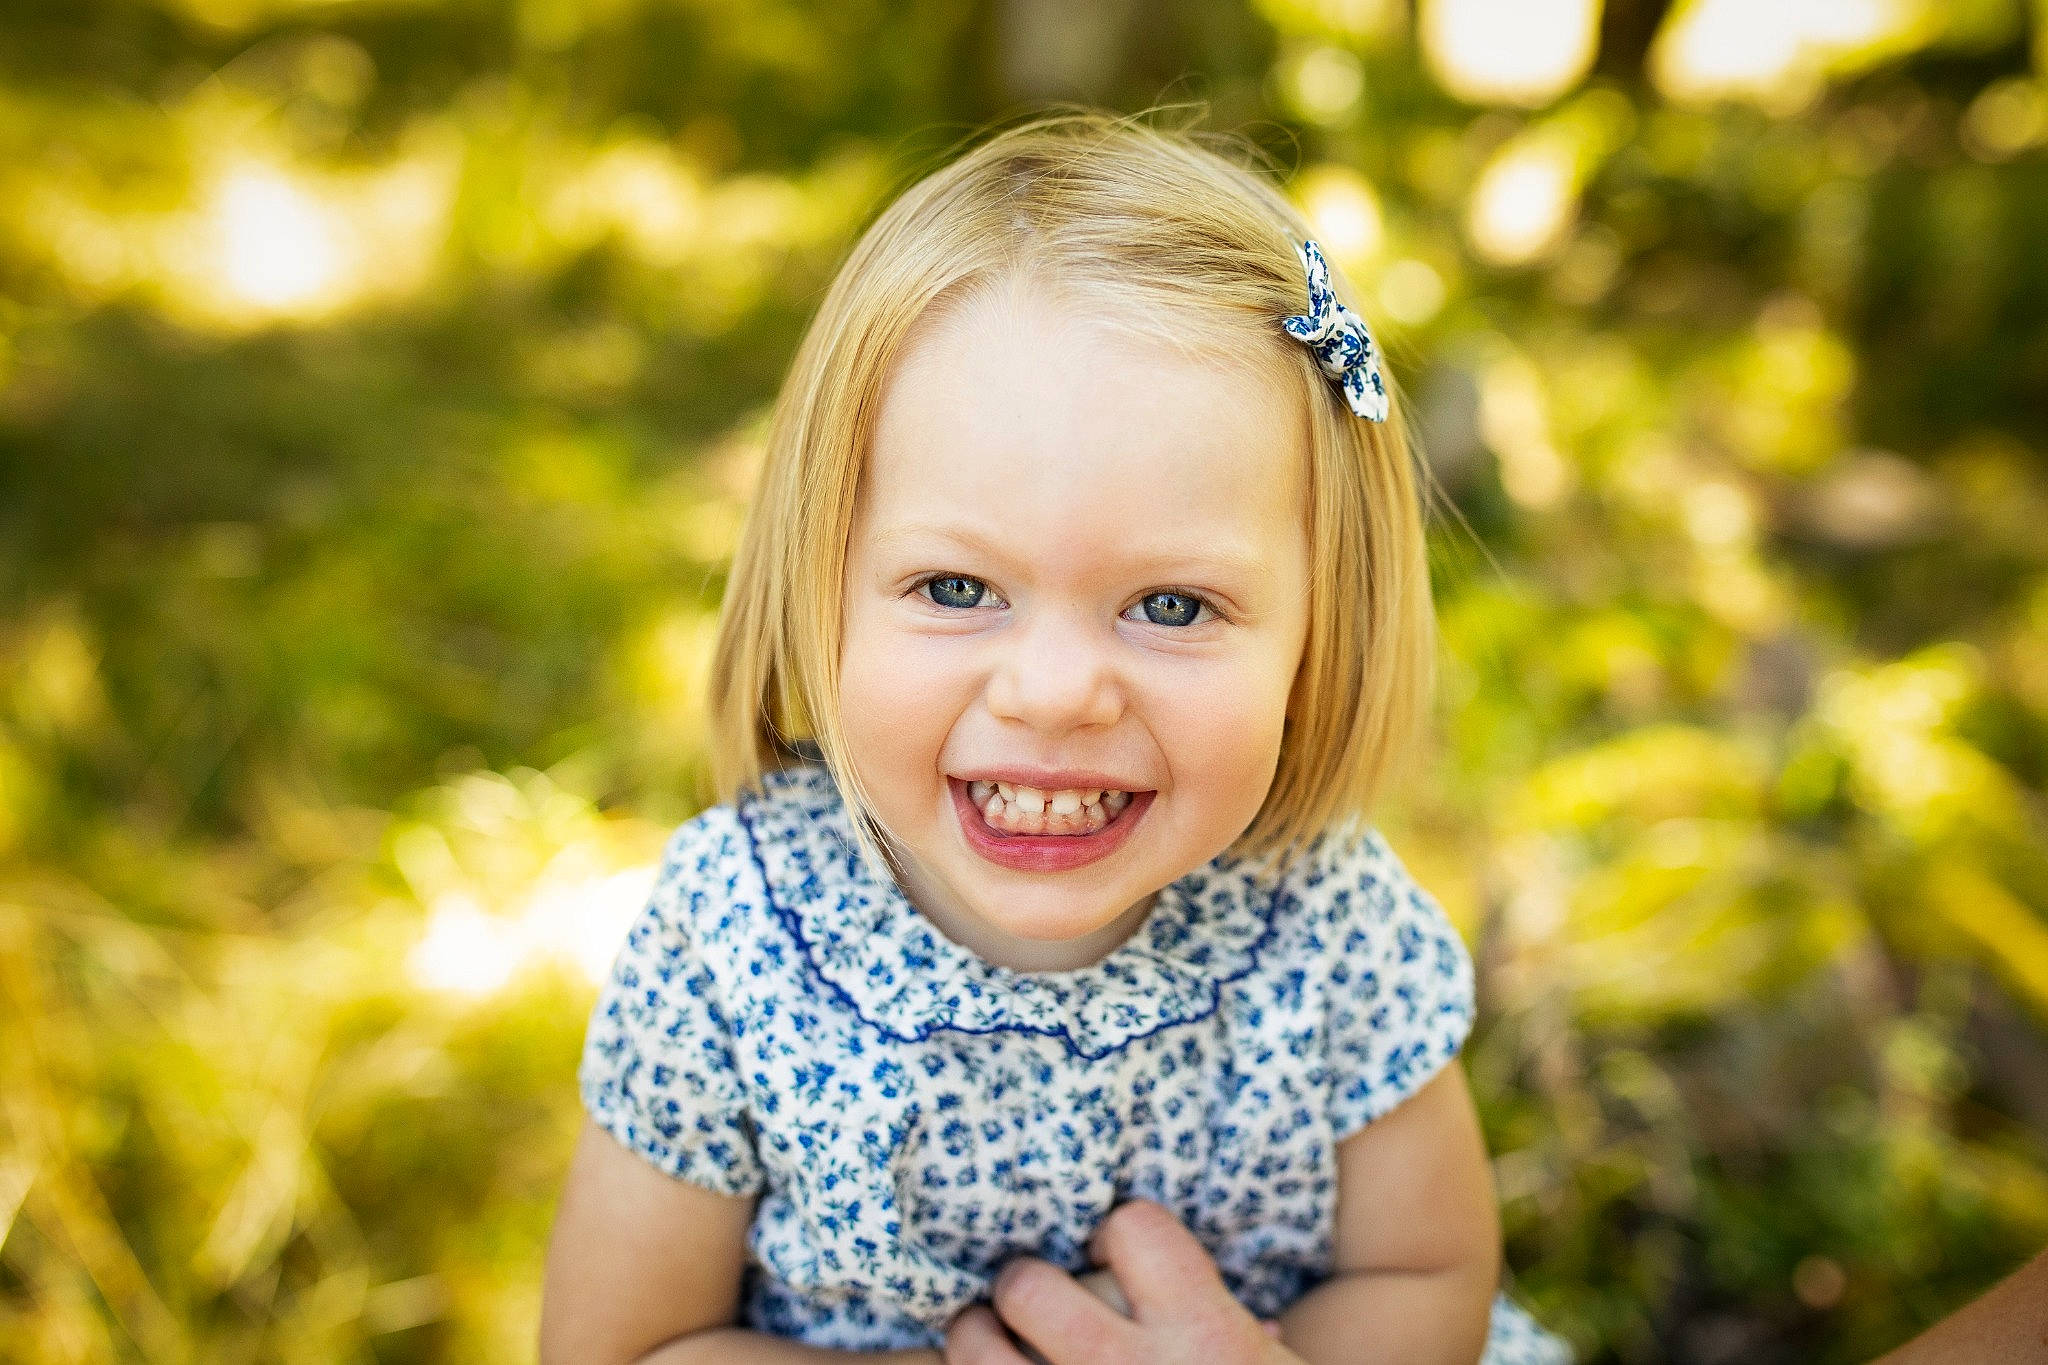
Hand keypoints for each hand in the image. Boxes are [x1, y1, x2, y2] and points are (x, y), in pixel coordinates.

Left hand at [942, 1200, 1297, 1364]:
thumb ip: (1240, 1345)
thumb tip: (1257, 1327)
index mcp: (1203, 1338)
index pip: (1134, 1228)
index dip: (1121, 1236)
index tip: (1115, 1259)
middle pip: (1028, 1284)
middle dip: (1027, 1286)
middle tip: (1035, 1303)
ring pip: (974, 1348)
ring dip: (976, 1341)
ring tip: (989, 1342)